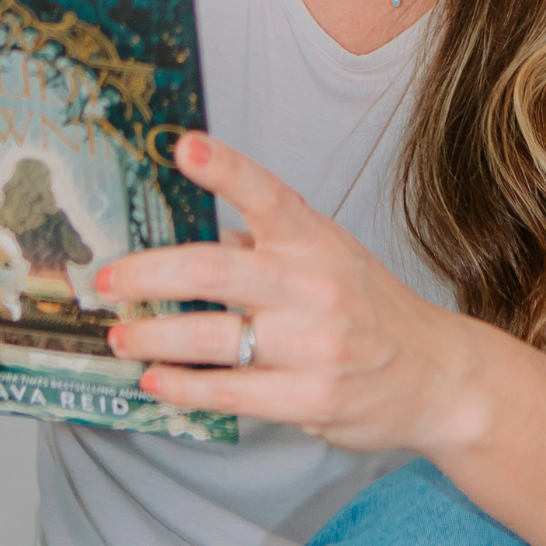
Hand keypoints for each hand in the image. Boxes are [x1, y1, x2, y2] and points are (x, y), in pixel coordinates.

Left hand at [100, 134, 478, 455]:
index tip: (181, 146)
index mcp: (315, 240)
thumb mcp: (329, 257)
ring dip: (153, 338)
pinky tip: (155, 381)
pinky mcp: (309, 398)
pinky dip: (183, 387)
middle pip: (215, 270)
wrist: (439, 377)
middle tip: (106, 281)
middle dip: (148, 274)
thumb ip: (266, 244)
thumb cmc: (372, 309)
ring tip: (120, 337)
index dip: (223, 168)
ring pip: (212, 337)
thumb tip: (192, 234)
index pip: (266, 194)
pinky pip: (230, 392)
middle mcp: (314, 286)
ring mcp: (313, 345)